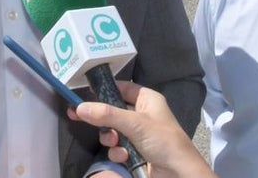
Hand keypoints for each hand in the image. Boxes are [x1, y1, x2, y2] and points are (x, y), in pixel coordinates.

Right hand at [71, 81, 215, 177]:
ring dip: (110, 138)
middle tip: (82, 117)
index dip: (105, 90)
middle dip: (104, 120)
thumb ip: (107, 115)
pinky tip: (124, 157)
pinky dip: (118, 152)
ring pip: (113, 130)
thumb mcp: (135, 124)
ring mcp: (138, 134)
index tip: (85, 95)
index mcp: (147, 99)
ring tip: (114, 142)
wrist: (178, 174)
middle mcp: (142, 114)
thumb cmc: (162, 141)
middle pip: (114, 111)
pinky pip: (118, 147)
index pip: (122, 88)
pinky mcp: (135, 152)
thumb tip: (79, 107)